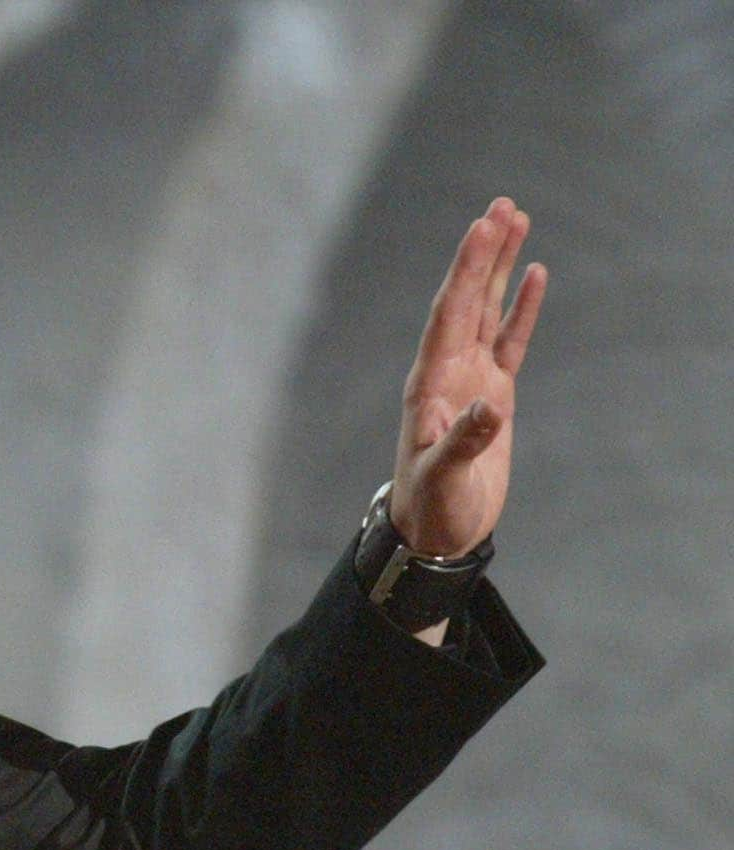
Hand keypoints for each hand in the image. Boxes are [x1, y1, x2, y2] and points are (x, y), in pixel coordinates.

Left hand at [389, 197, 546, 558]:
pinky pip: (509, 340)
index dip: (464, 271)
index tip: (482, 229)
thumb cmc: (430, 507)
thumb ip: (463, 441)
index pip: (449, 314)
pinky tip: (532, 274)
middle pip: (466, 300)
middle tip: (501, 206)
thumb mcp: (443, 477)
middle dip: (482, 254)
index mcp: (428, 382)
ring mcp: (469, 379)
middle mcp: (445, 371)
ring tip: (515, 220)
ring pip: (487, 311)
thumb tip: (492, 405)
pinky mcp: (492, 393)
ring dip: (498, 268)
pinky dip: (520, 308)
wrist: (434, 532)